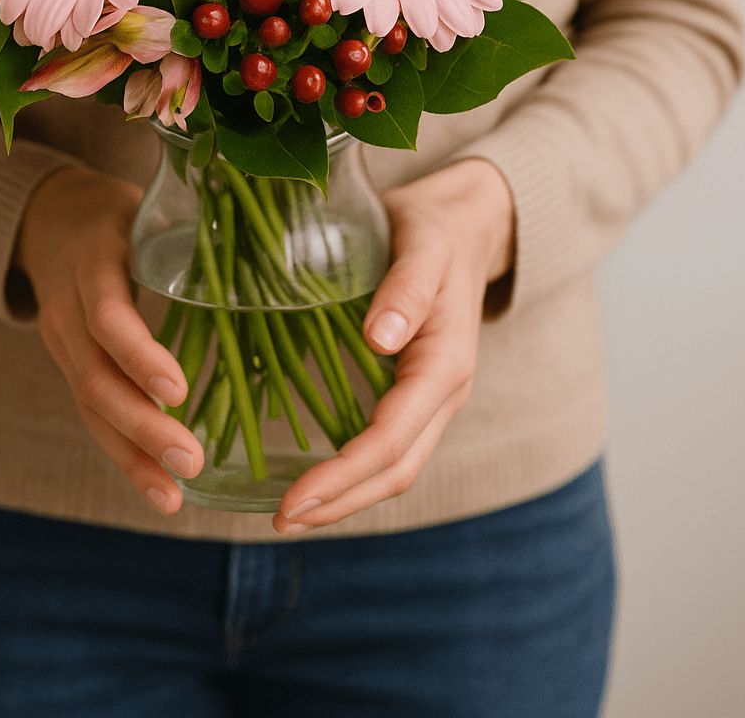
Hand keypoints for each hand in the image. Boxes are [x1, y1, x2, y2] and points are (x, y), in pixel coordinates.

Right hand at [14, 167, 204, 515]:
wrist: (47, 220)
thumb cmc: (118, 213)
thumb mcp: (147, 209)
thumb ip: (193, 231)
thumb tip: (274, 249)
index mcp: (91, 263)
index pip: (108, 317)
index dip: (140, 356)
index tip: (179, 390)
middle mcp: (67, 310)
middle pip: (96, 378)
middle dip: (143, 426)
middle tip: (192, 460)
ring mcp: (62, 343)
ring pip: (90, 409)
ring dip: (133, 456)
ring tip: (174, 495)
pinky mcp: (70, 368)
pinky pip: (94, 418)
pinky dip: (127, 457)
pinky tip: (162, 491)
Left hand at [272, 157, 513, 533]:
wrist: (463, 223)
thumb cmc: (434, 229)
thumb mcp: (422, 245)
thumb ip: (405, 289)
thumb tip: (380, 339)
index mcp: (445, 365)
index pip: (391, 439)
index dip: (342, 474)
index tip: (293, 497)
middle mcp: (444, 392)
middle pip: (396, 470)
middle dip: (340, 501)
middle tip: (281, 521)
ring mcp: (433, 396)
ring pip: (396, 466)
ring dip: (347, 496)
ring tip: (293, 512)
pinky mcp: (416, 390)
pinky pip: (390, 444)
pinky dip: (353, 470)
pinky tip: (317, 474)